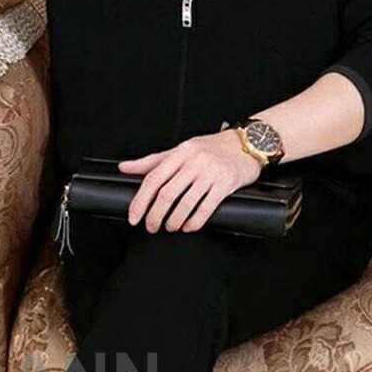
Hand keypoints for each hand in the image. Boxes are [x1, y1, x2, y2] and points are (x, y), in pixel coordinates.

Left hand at [118, 129, 263, 232]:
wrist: (246, 144)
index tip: (134, 216)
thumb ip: (152, 161)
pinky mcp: (226, 184)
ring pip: (186, 203)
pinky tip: (188, 226)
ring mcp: (211, 172)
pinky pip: (206, 207)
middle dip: (155, 215)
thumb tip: (125, 168)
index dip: (140, 200)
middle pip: (167, 193)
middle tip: (151, 226)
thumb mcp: (180, 150)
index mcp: (180, 152)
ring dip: (174, 220)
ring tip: (170, 227)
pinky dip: (194, 221)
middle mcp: (194, 161)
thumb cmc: (211, 147)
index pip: (153, 178)